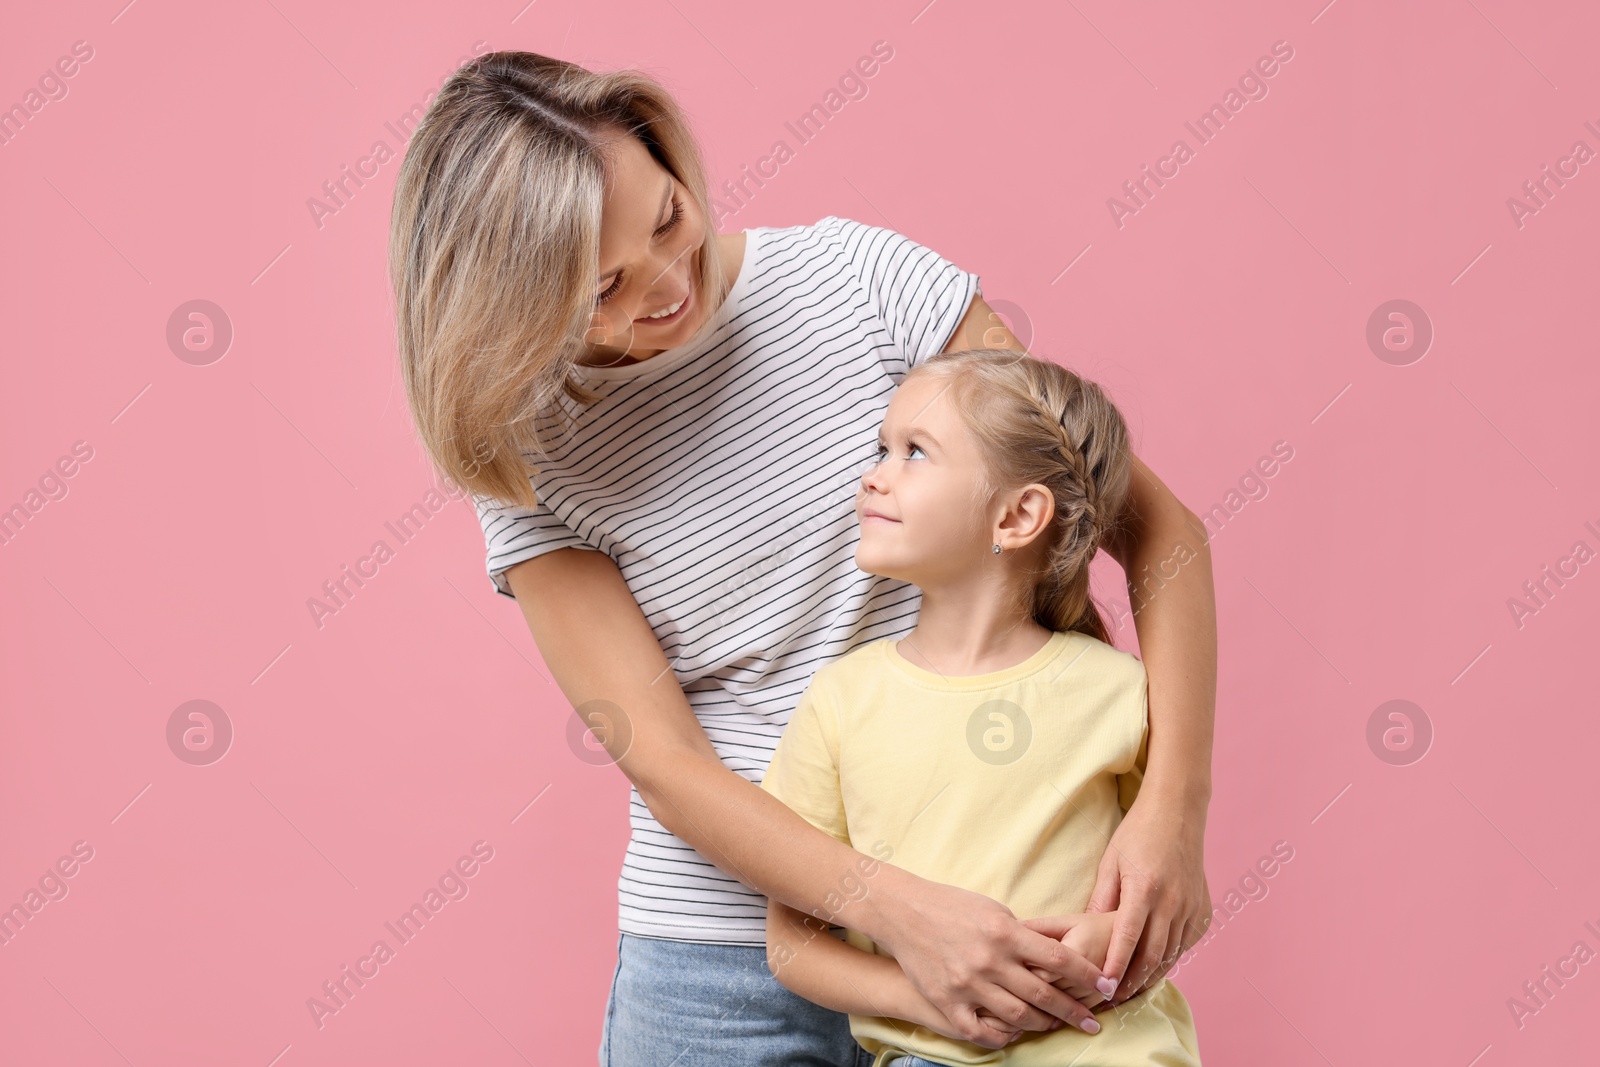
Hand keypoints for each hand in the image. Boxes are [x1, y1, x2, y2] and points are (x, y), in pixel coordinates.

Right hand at [870, 870, 1112, 1045]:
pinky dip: (1003, 1037)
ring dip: (1042, 1024)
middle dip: (1074, 1011)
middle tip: (1093, 1021)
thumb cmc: (952, 905)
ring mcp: (968, 985)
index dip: (1087, 974)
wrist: (903, 913)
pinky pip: (982, 1032)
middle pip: (1044, 994)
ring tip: (1054, 1025)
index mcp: (1005, 932)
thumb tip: (1055, 955)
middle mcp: (989, 961)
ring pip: (1018, 1017)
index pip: (1059, 959)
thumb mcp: (994, 909)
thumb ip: (1023, 935)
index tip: (1106, 985)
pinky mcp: (947, 1002)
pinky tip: (1014, 1034)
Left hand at [1082, 793, 1211, 1005]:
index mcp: (1145, 888)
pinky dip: (1171, 958)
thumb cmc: (1138, 834)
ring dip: (1152, 974)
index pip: (1128, 938)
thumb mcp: (1111, 862)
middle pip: (1153, 954)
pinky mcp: (1202, 909)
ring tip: (1131, 989)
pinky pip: (1186, 942)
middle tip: (1113, 997)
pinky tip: (1154, 968)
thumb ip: (1101, 898)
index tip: (1102, 986)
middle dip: (1133, 980)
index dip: (1115, 966)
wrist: (1178, 812)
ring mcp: (1191, 905)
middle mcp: (1172, 901)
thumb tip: (1085, 931)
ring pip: (1172, 953)